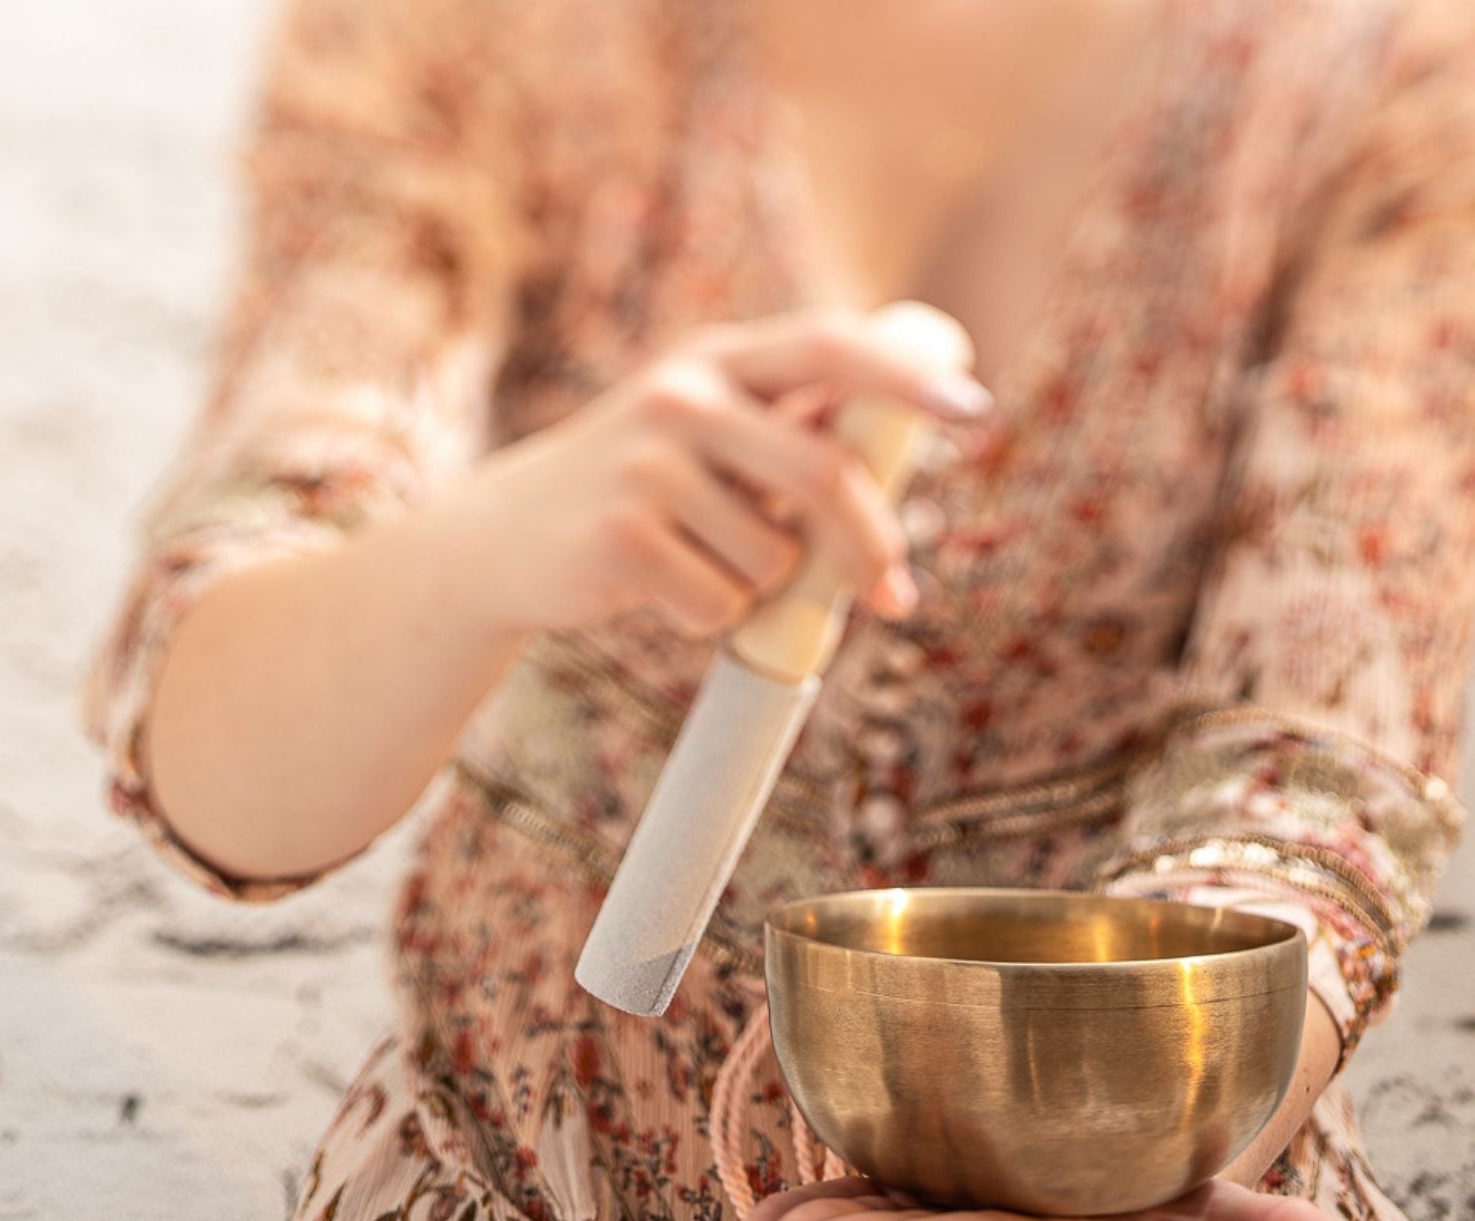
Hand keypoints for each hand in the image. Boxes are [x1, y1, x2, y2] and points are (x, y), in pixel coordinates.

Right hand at [446, 307, 990, 639]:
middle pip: (822, 471)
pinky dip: (711, 618)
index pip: (829, 348)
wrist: (500, 546)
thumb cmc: (635, 497)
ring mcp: (646, 464)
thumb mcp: (706, 443)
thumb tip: (903, 444)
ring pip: (773, 557)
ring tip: (701, 568)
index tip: (974, 411)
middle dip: (870, 545)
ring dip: (761, 589)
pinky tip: (658, 591)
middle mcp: (680, 395)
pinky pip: (721, 603)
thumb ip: (787, 435)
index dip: (905, 377)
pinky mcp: (622, 537)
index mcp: (717, 361)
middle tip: (895, 597)